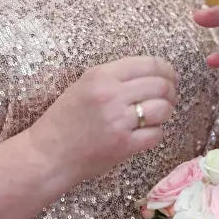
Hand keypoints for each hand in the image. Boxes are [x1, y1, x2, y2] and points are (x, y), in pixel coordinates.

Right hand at [28, 56, 177, 182]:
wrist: (48, 155)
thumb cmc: (64, 121)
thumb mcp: (83, 86)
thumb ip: (114, 78)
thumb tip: (153, 74)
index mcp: (101, 75)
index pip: (149, 64)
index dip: (167, 70)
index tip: (170, 78)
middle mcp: (111, 94)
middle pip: (161, 85)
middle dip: (171, 92)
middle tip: (168, 99)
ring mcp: (118, 120)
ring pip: (163, 109)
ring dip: (166, 113)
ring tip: (156, 116)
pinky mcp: (124, 145)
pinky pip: (156, 134)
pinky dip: (156, 134)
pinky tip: (146, 134)